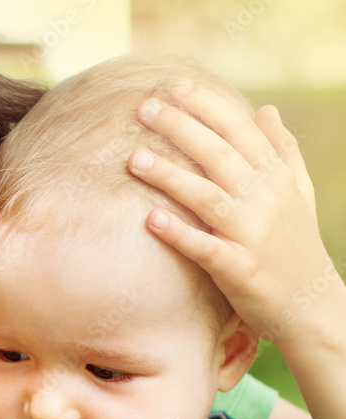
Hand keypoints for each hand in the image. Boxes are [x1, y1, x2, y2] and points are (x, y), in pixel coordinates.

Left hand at [127, 83, 339, 345]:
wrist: (312, 305)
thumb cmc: (296, 245)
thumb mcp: (297, 193)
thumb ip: (282, 150)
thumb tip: (266, 109)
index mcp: (277, 177)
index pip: (240, 130)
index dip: (206, 106)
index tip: (173, 87)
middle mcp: (266, 200)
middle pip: (218, 155)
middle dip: (179, 128)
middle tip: (142, 108)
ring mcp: (252, 235)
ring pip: (207, 196)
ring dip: (169, 176)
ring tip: (133, 158)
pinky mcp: (238, 270)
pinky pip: (205, 248)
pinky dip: (179, 233)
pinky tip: (150, 220)